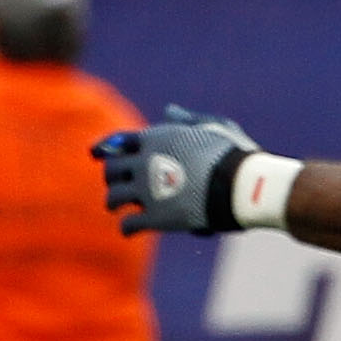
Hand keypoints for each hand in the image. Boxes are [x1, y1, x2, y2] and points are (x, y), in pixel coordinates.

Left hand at [95, 106, 263, 234]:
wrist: (240, 185)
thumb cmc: (232, 153)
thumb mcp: (213, 127)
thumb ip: (188, 120)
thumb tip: (169, 111)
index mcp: (155, 138)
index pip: (120, 142)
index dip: (110, 149)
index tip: (100, 154)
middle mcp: (143, 162)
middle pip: (111, 170)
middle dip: (112, 177)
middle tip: (116, 184)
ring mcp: (146, 191)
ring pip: (113, 198)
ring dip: (113, 202)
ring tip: (115, 207)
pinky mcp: (154, 218)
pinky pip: (128, 225)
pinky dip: (127, 227)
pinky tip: (130, 230)